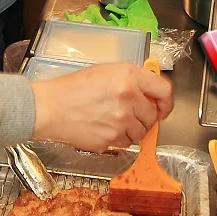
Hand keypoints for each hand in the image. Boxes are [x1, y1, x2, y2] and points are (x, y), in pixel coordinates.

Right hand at [31, 62, 172, 152]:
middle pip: (152, 116)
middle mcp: (128, 97)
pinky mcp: (112, 140)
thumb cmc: (72, 88)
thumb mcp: (105, 71)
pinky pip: (125, 143)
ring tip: (110, 120)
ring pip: (140, 132)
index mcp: (128, 76)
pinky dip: (118, 139)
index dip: (166, 102)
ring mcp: (121, 121)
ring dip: (130, 129)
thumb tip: (149, 92)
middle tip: (127, 113)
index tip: (162, 107)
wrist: (49, 107)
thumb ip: (130, 80)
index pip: (164, 90)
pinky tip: (102, 128)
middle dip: (143, 117)